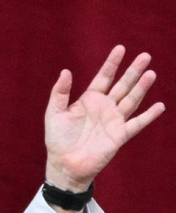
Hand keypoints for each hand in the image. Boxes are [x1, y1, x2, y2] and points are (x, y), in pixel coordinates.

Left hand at [44, 45, 164, 192]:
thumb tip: (65, 71)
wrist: (64, 164)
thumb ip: (59, 93)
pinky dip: (148, 116)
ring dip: (141, 87)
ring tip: (151, 73)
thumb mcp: (54, 113)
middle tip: (145, 55)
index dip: (111, 63)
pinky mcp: (120, 135)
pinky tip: (159, 106)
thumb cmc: (57, 139)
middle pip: (122, 85)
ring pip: (131, 100)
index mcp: (89, 100)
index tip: (120, 48)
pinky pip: (137, 124)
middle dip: (132, 71)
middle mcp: (104, 107)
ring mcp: (114, 120)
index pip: (103, 77)